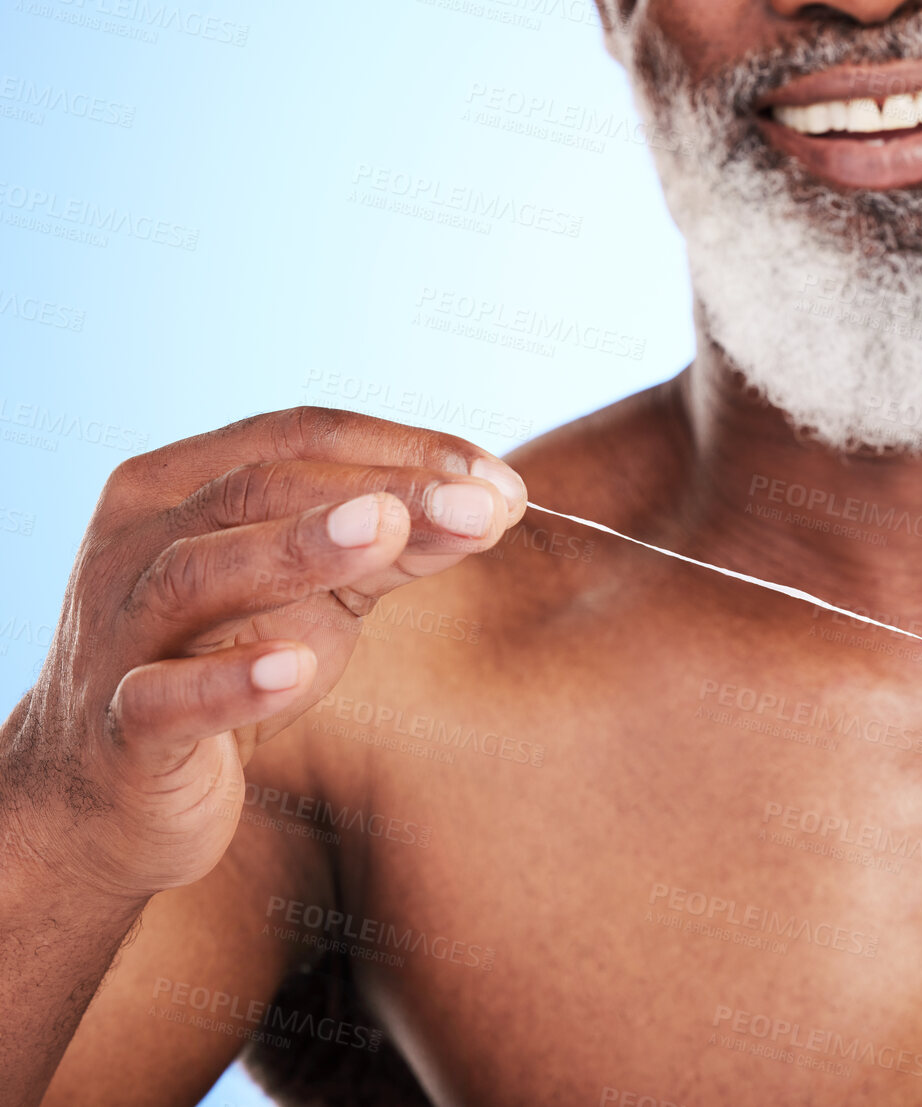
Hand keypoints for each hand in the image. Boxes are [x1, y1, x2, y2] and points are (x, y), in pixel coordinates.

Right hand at [1, 407, 525, 902]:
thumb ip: (393, 549)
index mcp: (179, 487)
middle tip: (479, 506)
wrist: (108, 796)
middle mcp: (136, 542)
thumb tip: (494, 506)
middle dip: (383, 492)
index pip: (299, 439)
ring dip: (300, 548)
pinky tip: (297, 666)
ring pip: (199, 571)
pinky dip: (231, 681)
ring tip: (389, 533)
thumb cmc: (222, 664)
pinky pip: (166, 698)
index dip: (406, 449)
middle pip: (261, 490)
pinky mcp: (118, 727)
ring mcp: (117, 631)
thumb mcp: (315, 594)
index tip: (501, 482)